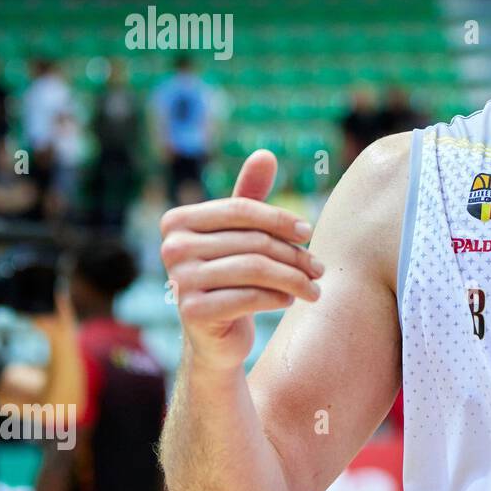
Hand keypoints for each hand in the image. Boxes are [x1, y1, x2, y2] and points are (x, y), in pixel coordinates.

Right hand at [159, 150, 323, 376]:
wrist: (215, 336)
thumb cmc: (230, 276)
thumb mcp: (239, 233)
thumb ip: (250, 194)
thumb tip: (265, 154)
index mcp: (178, 221)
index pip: (241, 209)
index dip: (280, 219)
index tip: (309, 231)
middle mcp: (171, 248)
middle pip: (252, 241)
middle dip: (294, 255)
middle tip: (319, 269)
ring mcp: (179, 281)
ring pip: (256, 269)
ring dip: (294, 279)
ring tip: (314, 288)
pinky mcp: (193, 312)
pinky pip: (250, 297)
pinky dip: (278, 298)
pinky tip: (289, 301)